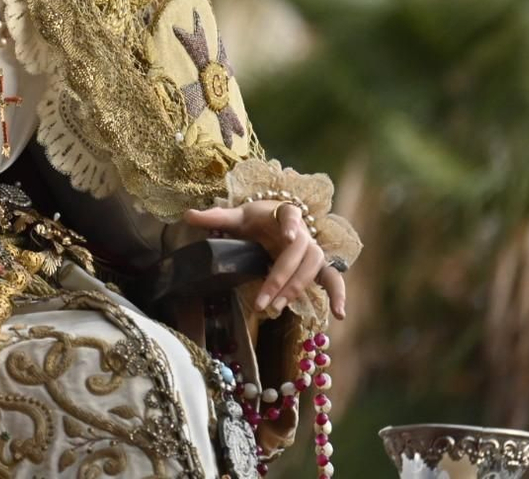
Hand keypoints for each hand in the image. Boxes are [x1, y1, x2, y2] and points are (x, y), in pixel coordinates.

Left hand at [183, 201, 347, 320]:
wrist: (274, 221)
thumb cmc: (254, 218)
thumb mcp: (236, 216)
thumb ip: (215, 217)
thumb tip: (188, 215)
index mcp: (283, 213)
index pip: (290, 215)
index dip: (290, 224)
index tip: (286, 236)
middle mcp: (302, 231)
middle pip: (299, 252)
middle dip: (281, 277)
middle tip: (263, 301)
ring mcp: (312, 249)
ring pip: (312, 268)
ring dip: (297, 288)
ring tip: (278, 307)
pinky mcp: (317, 266)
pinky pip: (332, 279)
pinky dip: (338, 294)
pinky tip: (340, 314)